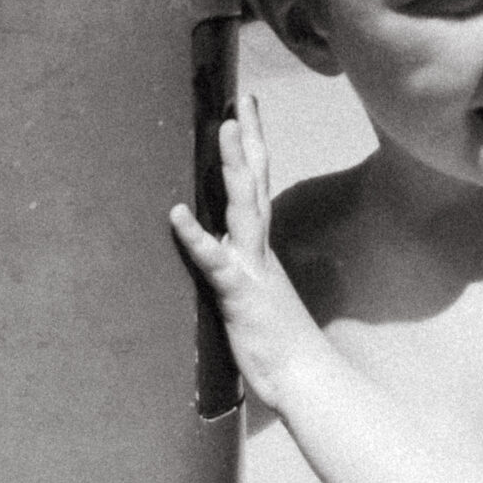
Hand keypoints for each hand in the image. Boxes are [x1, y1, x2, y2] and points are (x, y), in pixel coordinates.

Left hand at [168, 94, 324, 411]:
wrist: (306, 381)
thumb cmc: (279, 347)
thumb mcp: (253, 299)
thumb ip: (238, 271)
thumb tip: (221, 251)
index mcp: (261, 250)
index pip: (258, 187)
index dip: (252, 148)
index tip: (246, 111)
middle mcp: (259, 251)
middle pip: (254, 184)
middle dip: (247, 141)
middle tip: (240, 100)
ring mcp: (251, 270)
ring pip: (243, 208)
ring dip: (233, 168)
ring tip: (224, 129)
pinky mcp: (238, 296)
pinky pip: (214, 262)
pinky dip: (195, 237)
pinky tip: (176, 214)